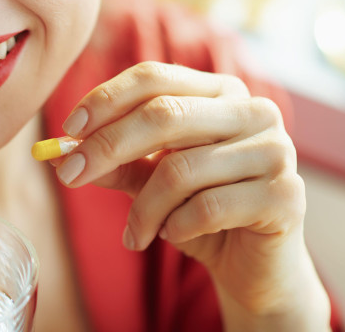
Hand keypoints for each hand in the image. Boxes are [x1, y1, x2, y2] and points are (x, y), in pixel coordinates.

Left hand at [53, 62, 330, 329]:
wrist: (255, 267)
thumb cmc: (199, 211)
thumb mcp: (149, 180)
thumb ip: (114, 160)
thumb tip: (58, 151)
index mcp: (220, 91)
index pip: (155, 77)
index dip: (106, 99)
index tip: (68, 129)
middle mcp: (254, 110)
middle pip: (164, 113)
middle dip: (108, 146)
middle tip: (69, 175)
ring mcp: (276, 150)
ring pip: (181, 168)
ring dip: (143, 208)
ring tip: (134, 233)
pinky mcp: (286, 195)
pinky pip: (208, 207)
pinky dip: (176, 227)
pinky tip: (173, 236)